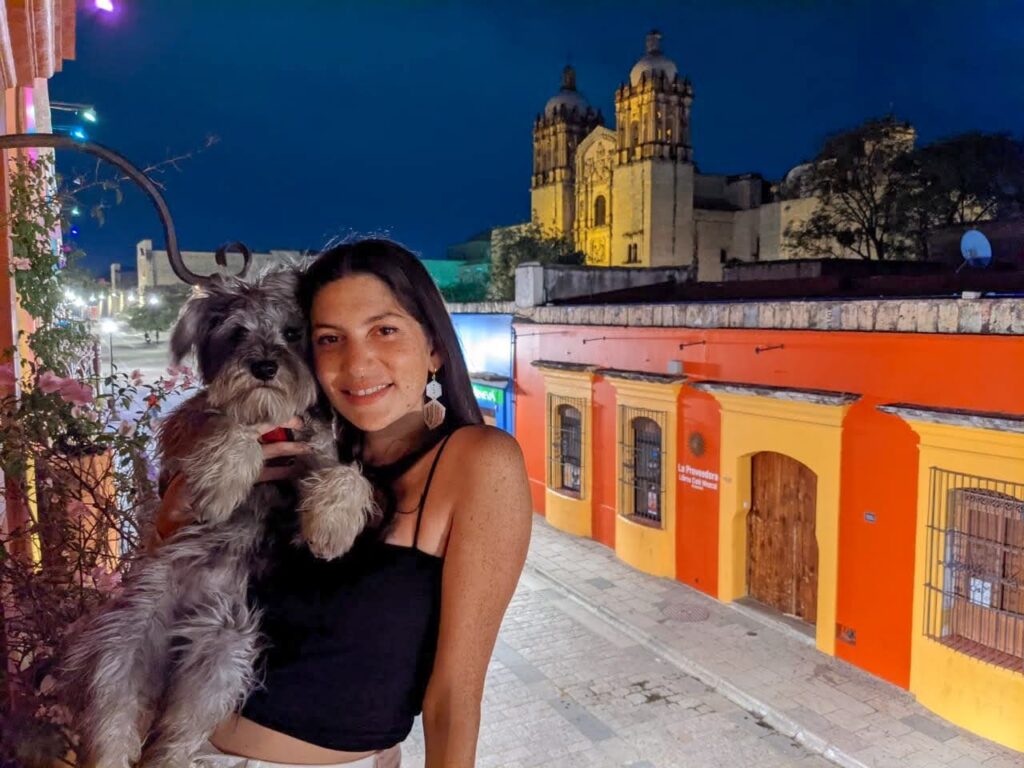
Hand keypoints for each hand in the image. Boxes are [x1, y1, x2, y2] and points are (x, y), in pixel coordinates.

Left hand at [152, 417, 309, 540]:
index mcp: (228, 431)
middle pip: (265, 430)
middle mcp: (236, 442)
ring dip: (289, 448)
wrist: (185, 501)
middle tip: (304, 424)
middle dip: (285, 426)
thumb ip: (234, 435)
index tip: (289, 410)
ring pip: (270, 449)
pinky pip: (267, 469)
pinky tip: (296, 469)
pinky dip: (282, 469)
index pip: (254, 417)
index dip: (272, 413)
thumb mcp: (218, 450)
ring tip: (308, 447)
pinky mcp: (245, 476)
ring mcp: (242, 459)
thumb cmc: (197, 472)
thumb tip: (257, 415)